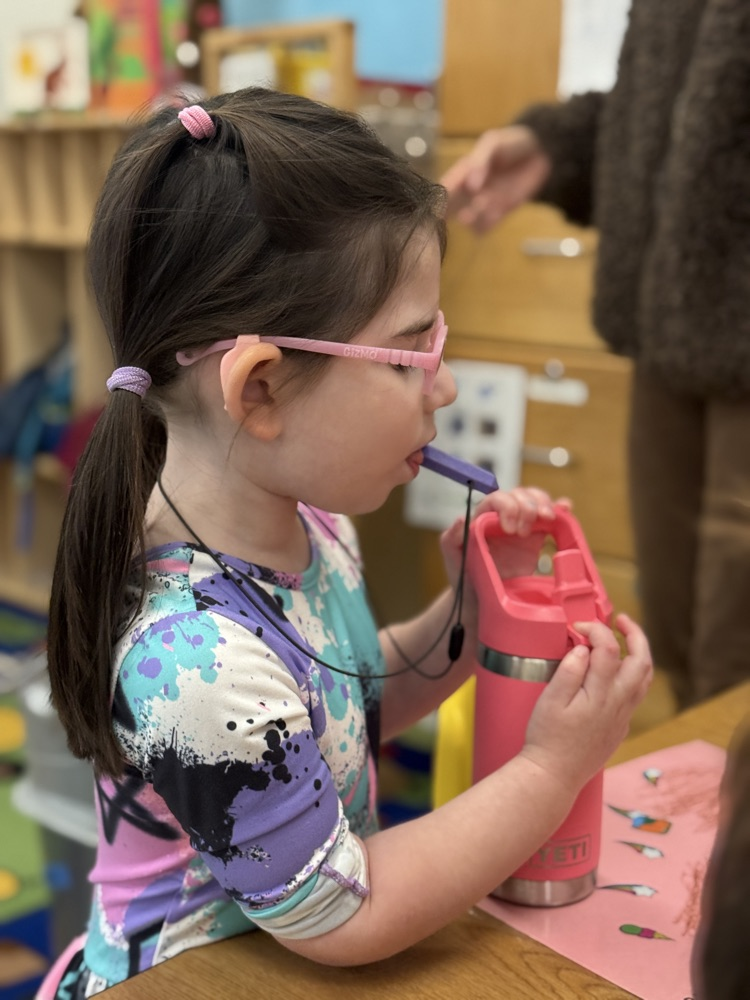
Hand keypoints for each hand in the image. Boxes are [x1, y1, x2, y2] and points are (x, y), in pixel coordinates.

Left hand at [440, 487, 569, 589]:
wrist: (481, 599)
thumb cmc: (464, 575)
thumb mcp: (452, 557)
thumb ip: (451, 537)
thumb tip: (460, 519)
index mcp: (483, 517)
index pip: (497, 499)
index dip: (507, 507)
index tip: (510, 529)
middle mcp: (503, 516)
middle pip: (520, 495)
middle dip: (528, 506)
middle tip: (526, 531)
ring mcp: (521, 524)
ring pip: (535, 500)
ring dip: (544, 504)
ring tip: (549, 518)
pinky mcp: (536, 536)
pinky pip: (549, 517)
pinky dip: (560, 509)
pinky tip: (566, 508)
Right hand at [441, 125, 550, 233]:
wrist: (540, 153)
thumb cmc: (512, 144)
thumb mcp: (493, 143)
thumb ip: (480, 162)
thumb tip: (471, 186)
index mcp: (462, 172)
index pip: (443, 189)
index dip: (438, 199)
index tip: (439, 205)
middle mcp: (468, 191)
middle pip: (449, 209)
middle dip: (449, 215)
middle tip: (459, 208)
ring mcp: (482, 204)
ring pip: (467, 220)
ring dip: (473, 217)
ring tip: (485, 202)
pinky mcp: (497, 214)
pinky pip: (484, 228)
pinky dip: (487, 224)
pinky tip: (496, 212)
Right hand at [522, 615, 652, 793]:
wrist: (554, 776)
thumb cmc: (547, 739)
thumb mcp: (550, 701)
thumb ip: (568, 671)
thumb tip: (583, 648)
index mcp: (600, 694)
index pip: (609, 648)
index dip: (595, 630)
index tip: (577, 627)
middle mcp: (618, 704)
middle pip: (641, 661)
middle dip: (635, 634)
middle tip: (620, 619)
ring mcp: (622, 717)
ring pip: (645, 679)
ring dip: (639, 654)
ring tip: (625, 639)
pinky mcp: (619, 727)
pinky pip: (636, 694)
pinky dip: (633, 674)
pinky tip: (616, 672)